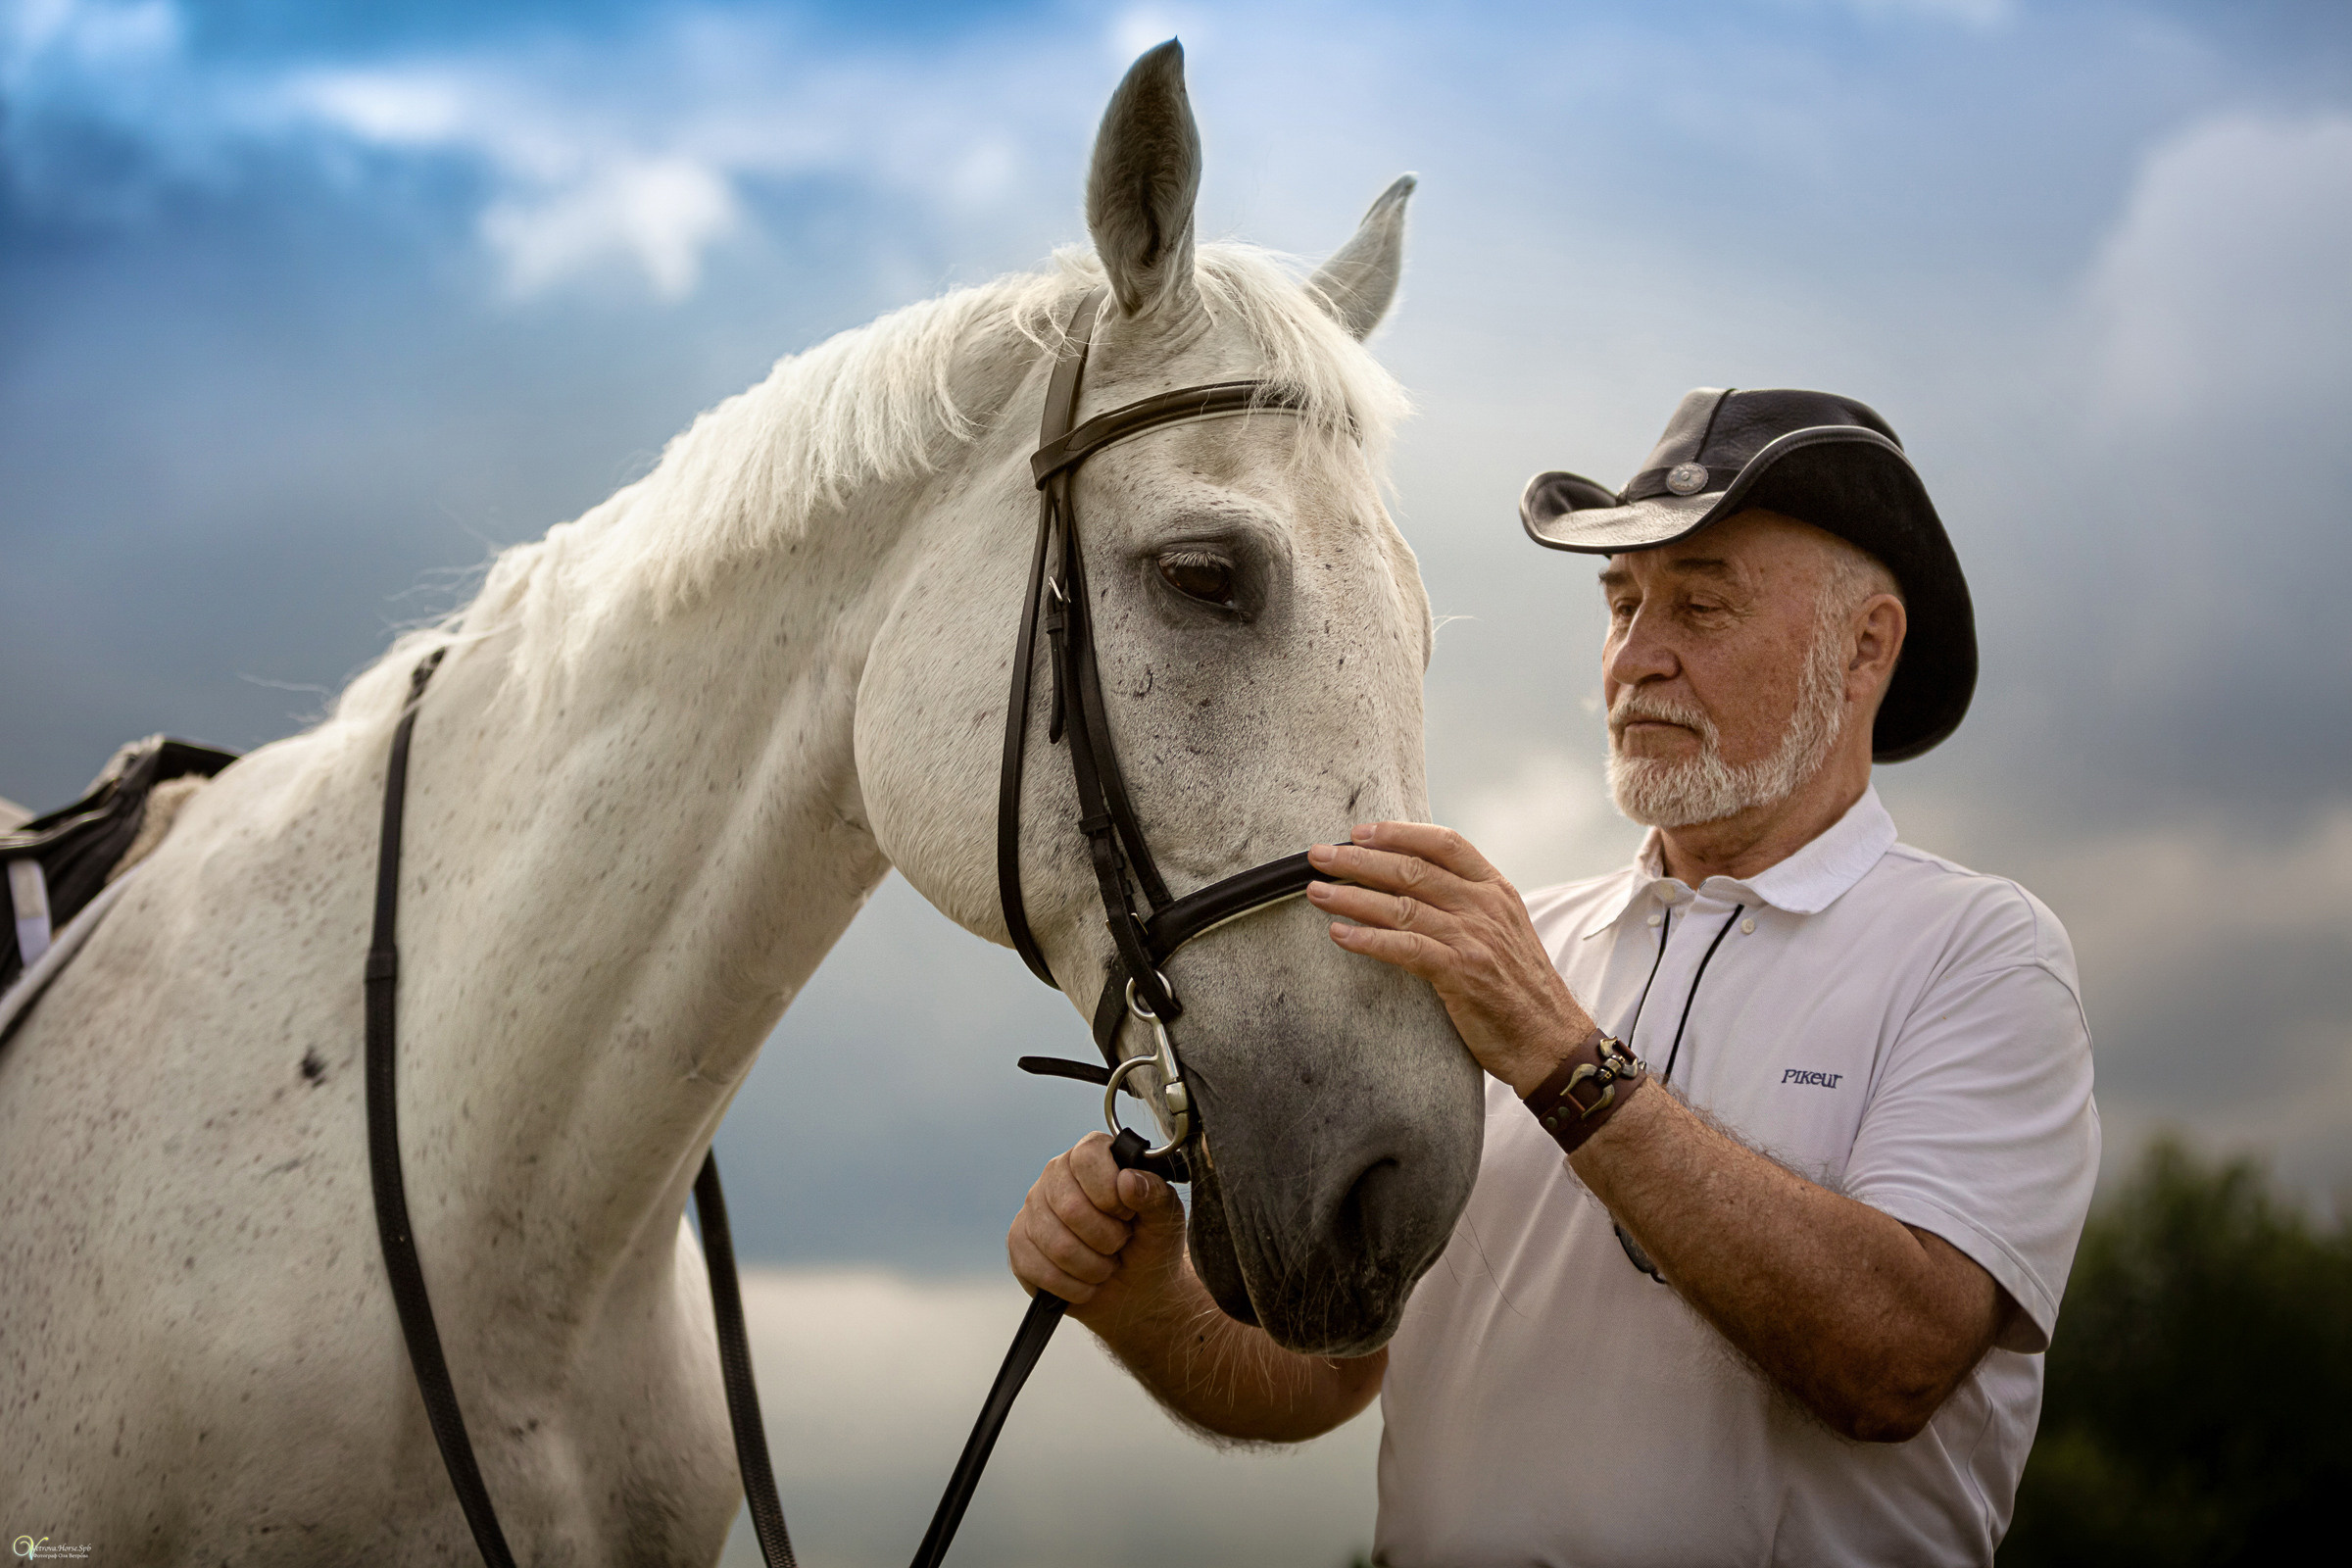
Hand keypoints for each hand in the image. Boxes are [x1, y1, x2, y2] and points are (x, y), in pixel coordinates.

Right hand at [1006, 1132, 1188, 1324]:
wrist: (1137, 1290)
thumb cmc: (1151, 1244)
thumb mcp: (1166, 1218)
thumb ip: (1155, 1194)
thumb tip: (1128, 1179)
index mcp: (1092, 1157)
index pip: (1088, 1157)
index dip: (1110, 1192)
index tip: (1128, 1213)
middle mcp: (1056, 1175)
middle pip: (1071, 1207)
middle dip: (1106, 1239)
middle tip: (1119, 1244)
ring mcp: (1033, 1209)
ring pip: (1057, 1245)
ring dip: (1093, 1267)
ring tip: (1105, 1265)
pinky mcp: (1019, 1243)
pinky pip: (1038, 1269)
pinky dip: (1072, 1287)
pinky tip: (1085, 1282)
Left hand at [1307, 821, 1594, 1094]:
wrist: (1551, 1041)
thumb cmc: (1520, 989)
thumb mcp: (1503, 931)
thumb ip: (1467, 904)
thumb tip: (1416, 882)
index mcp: (1496, 890)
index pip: (1445, 843)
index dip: (1399, 832)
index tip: (1361, 831)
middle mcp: (1485, 907)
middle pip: (1412, 868)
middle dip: (1358, 859)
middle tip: (1318, 855)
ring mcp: (1474, 938)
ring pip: (1401, 905)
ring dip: (1351, 896)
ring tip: (1316, 892)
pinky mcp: (1461, 972)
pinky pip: (1404, 948)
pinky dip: (1368, 940)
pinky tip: (1339, 934)